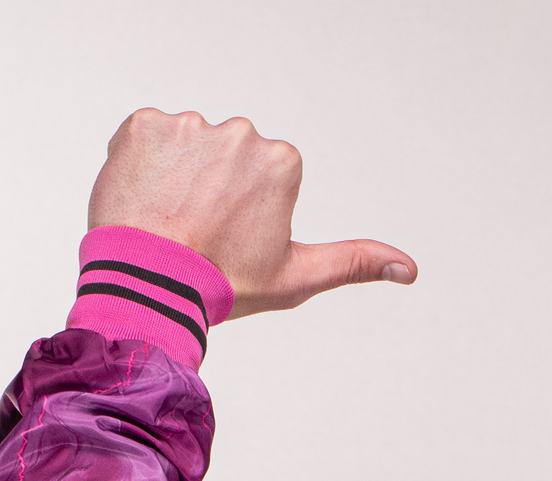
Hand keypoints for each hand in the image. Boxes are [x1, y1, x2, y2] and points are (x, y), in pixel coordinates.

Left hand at [86, 109, 416, 318]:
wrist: (152, 282)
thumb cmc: (226, 284)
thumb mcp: (298, 276)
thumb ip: (354, 262)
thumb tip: (408, 269)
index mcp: (281, 162)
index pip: (264, 177)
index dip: (249, 211)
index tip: (235, 236)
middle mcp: (240, 133)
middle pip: (227, 156)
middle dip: (214, 187)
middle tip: (202, 231)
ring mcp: (189, 125)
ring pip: (187, 149)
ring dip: (178, 177)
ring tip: (171, 220)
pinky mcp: (143, 125)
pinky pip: (145, 139)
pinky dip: (143, 167)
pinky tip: (147, 202)